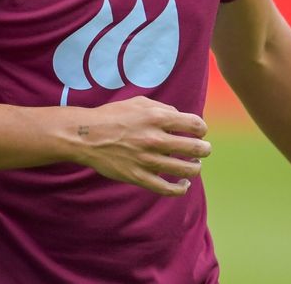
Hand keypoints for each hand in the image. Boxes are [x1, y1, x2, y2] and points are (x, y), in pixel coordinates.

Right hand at [71, 96, 210, 195]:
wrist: (85, 136)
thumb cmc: (112, 116)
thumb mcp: (138, 102)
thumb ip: (162, 108)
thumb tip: (180, 118)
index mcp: (156, 118)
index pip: (195, 124)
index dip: (201, 129)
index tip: (199, 132)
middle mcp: (155, 139)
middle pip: (196, 148)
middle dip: (204, 149)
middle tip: (204, 150)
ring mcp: (147, 160)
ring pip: (186, 169)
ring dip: (196, 168)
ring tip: (195, 165)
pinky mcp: (139, 177)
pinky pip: (167, 188)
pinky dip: (181, 188)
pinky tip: (184, 184)